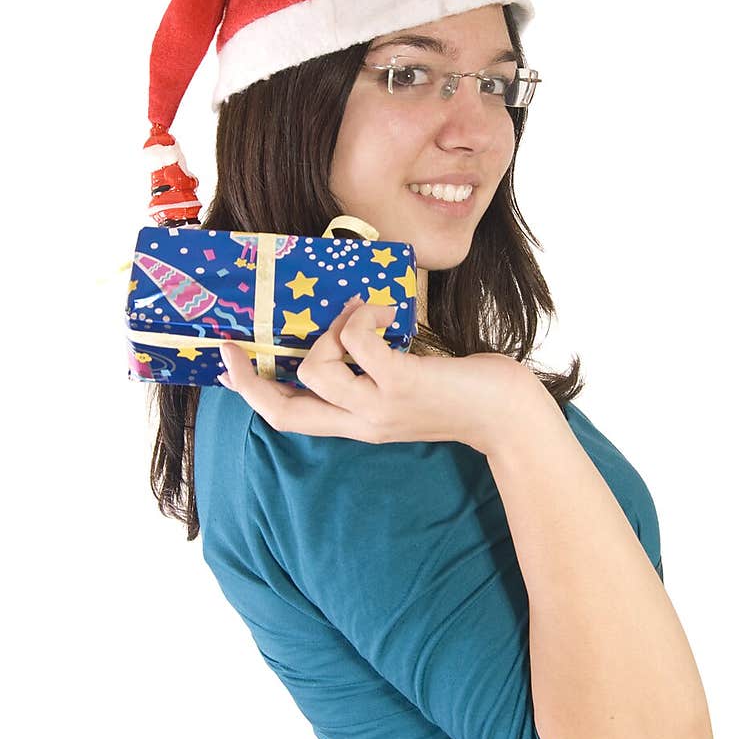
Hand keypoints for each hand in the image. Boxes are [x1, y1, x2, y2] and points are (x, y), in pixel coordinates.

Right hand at [215, 294, 524, 454]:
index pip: (288, 419)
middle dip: (251, 376)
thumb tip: (347, 323)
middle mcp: (361, 422)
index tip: (228, 367)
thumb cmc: (462, 394)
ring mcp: (379, 406)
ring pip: (315, 369)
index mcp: (357, 424)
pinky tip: (388, 313)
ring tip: (363, 315)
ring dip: (330, 330)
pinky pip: (357, 342)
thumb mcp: (405, 388)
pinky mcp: (401, 383)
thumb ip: (373, 371)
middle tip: (237, 342)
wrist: (509, 416)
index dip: (251, 394)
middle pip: (283, 409)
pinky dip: (365, 317)